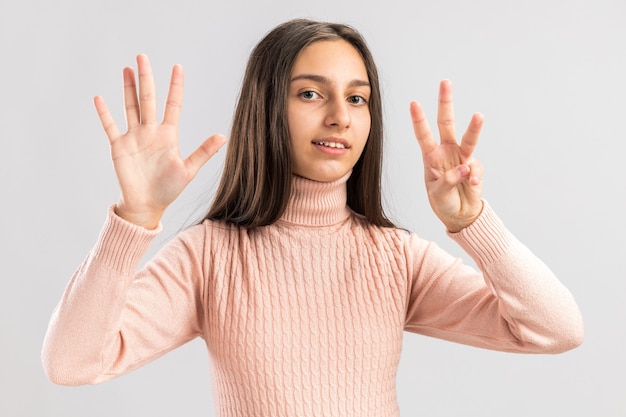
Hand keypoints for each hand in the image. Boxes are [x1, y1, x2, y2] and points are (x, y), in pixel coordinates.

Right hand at [94, 54, 225, 228]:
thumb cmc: (169, 189)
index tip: (178, 67)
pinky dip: (105, 114)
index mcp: (169, 135)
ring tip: (127, 69)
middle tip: (142, 56)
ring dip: (128, 89)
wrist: (147, 205)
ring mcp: (134, 137)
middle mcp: (151, 132)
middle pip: (149, 99)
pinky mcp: (119, 147)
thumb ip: (203, 152)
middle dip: (146, 78)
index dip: (175, 86)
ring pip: (131, 107)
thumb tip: (223, 136)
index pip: (173, 105)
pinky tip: (100, 98)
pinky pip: (111, 127)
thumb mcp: (188, 170)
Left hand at [410, 80, 483, 231]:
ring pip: (468, 138)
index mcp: (430, 156)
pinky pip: (476, 169)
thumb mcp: (438, 193)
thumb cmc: (442, 201)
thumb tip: (465, 168)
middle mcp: (446, 151)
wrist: (459, 214)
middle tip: (445, 82)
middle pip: (446, 123)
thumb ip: (449, 180)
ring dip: (474, 128)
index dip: (419, 120)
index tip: (414, 103)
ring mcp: (463, 158)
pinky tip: (473, 186)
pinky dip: (475, 178)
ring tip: (478, 116)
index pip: (423, 134)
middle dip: (445, 102)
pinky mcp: (476, 168)